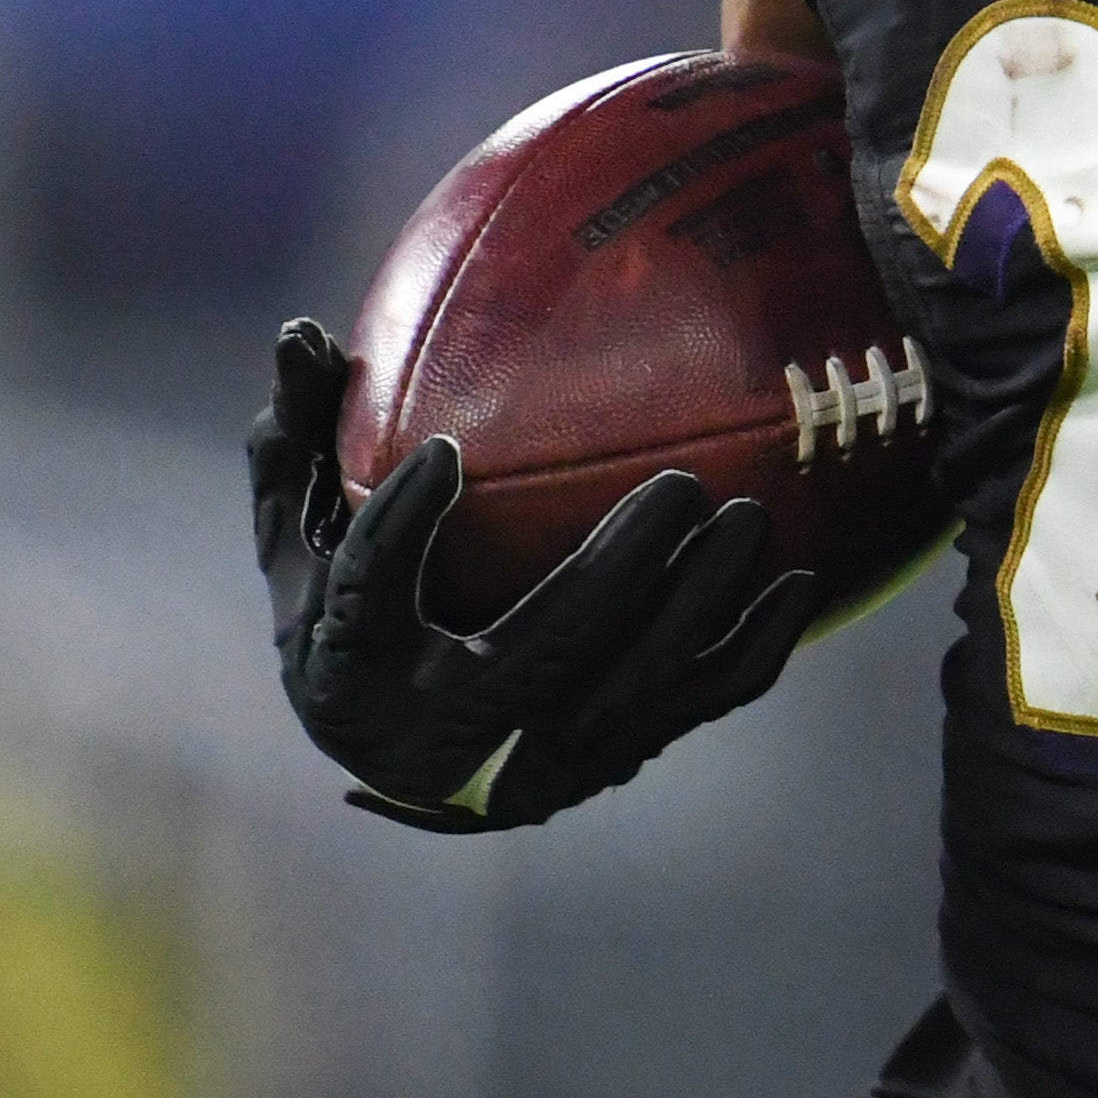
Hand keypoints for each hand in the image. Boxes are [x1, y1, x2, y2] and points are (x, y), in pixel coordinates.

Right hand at [250, 318, 816, 832]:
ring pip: (638, 686)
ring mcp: (542, 759)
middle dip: (622, 570)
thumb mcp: (304, 549)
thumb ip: (298, 450)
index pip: (369, 595)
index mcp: (358, 669)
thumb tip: (301, 334)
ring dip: (702, 602)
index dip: (399, 529)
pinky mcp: (612, 760)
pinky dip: (753, 648)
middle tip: (681, 483)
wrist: (406, 763)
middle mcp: (451, 730)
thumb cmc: (352, 626)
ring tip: (747, 517)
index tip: (444, 452)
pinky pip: (697, 707)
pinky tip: (799, 583)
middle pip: (545, 650)